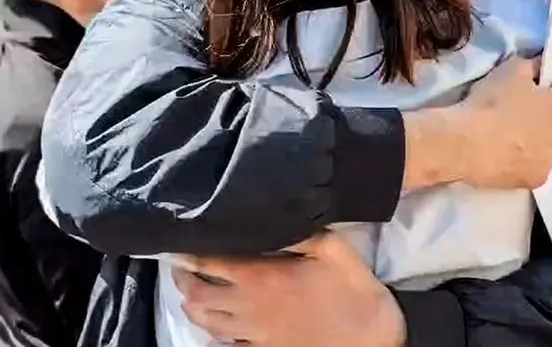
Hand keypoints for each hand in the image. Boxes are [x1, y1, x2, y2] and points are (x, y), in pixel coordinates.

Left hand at [173, 234, 403, 346]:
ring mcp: (254, 334)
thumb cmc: (353, 290)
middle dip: (183, 280)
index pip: (211, 262)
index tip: (178, 242)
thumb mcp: (333, 248)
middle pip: (197, 296)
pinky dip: (212, 338)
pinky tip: (212, 331)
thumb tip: (273, 216)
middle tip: (180, 267)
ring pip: (205, 323)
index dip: (189, 253)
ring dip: (192, 307)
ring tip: (189, 294)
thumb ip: (300, 231)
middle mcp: (249, 307)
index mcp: (262, 277)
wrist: (372, 339)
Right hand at [456, 57, 551, 188]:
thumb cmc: (491, 103)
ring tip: (513, 137)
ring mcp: (551, 161)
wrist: (466, 145)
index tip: (537, 74)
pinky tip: (507, 157)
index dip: (551, 76)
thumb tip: (538, 68)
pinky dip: (526, 160)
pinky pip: (535, 166)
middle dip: (548, 111)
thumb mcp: (511, 69)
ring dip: (539, 139)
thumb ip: (531, 66)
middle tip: (524, 107)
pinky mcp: (536, 181)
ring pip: (550, 145)